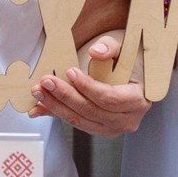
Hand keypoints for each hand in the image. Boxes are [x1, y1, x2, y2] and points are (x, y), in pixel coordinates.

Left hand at [28, 36, 149, 136]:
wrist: (135, 72)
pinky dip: (58, 113)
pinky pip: (77, 123)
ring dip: (56, 107)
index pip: (110, 98)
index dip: (88, 87)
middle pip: (92, 111)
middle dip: (65, 96)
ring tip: (39, 91)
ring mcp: (113, 128)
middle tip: (46, 81)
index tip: (70, 72)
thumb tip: (96, 52)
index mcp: (138, 100)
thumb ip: (111, 46)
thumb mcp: (124, 47)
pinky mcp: (99, 129)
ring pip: (81, 121)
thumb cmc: (130, 59)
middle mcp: (128, 120)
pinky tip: (41, 105)